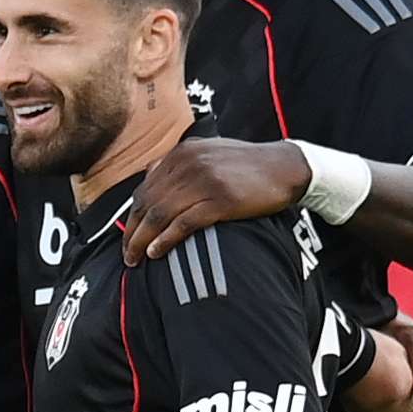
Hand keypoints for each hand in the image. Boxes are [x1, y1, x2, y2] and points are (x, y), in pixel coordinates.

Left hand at [118, 137, 310, 263]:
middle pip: (147, 203)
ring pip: (160, 215)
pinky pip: (183, 223)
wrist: (285, 166)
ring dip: (142, 240)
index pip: (145, 189)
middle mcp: (188, 164)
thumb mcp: (208, 152)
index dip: (132, 216)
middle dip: (132, 232)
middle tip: (126, 255)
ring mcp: (204, 182)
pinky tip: (156, 252)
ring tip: (136, 259)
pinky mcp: (221, 200)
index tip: (127, 236)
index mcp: (181, 153)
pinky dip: (165, 240)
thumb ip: (179, 163)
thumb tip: (149, 175)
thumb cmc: (246, 165)